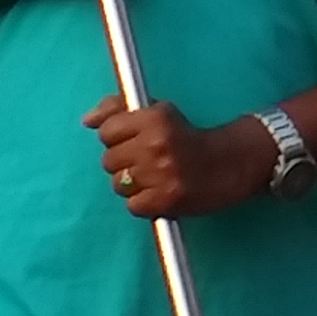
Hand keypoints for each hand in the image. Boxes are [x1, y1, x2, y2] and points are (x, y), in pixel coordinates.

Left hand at [92, 99, 270, 219]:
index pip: (107, 132)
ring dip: (133, 183)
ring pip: (119, 184)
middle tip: (148, 160)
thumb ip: (118, 110)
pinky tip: (158, 192)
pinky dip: (143, 202)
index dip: (118, 137)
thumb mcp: (158, 113)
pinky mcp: (166, 201)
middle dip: (125, 161)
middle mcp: (156, 145)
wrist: (230, 164)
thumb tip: (87, 120)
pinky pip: (133, 205)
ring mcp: (161, 174)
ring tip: (155, 177)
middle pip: (109, 160)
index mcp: (154, 118)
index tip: (134, 140)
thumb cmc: (188, 137)